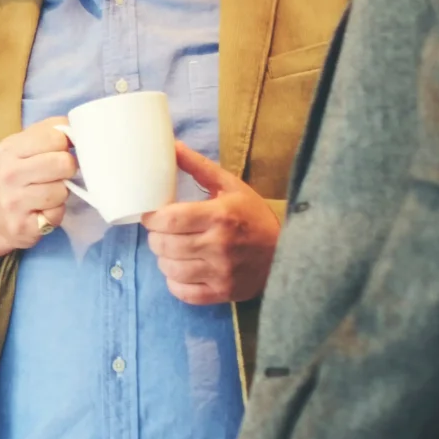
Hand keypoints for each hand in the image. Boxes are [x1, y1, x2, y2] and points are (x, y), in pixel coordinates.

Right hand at [0, 118, 77, 265]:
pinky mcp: (23, 226)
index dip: (66, 144)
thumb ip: (49, 133)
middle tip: (60, 174)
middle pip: (63, 163)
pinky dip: (55, 213)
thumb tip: (80, 130)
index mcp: (10, 148)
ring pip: (62, 191)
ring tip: (50, 193)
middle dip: (68, 169)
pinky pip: (56, 215)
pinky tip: (44, 210)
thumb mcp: (23, 148)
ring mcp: (14, 201)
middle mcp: (9, 173)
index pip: (56, 136)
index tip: (62, 151)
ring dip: (62, 193)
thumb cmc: (17, 175)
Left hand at [140, 143, 280, 304]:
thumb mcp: (230, 186)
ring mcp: (221, 272)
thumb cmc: (253, 215)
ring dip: (164, 258)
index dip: (151, 218)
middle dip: (155, 237)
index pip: (168, 220)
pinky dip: (175, 282)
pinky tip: (181, 270)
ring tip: (171, 250)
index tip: (151, 215)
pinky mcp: (223, 292)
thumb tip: (172, 146)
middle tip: (161, 232)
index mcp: (220, 216)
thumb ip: (198, 167)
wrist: (287, 251)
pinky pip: (183, 292)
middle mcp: (219, 246)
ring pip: (170, 269)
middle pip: (164, 245)